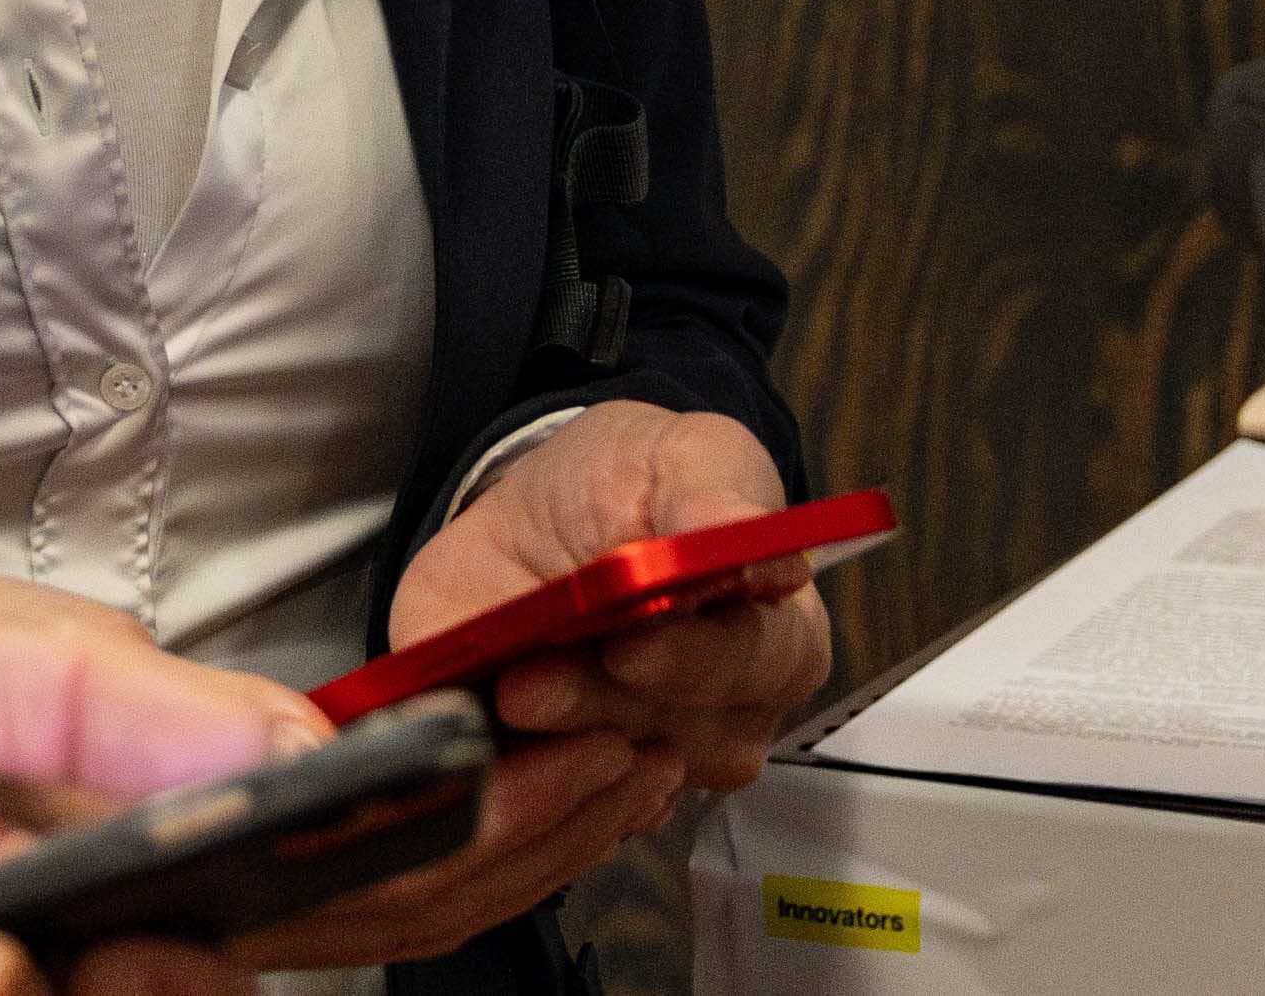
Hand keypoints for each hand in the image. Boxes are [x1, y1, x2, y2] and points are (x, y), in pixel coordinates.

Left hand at [239, 410, 839, 968]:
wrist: (535, 517)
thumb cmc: (629, 484)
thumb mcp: (682, 452)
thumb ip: (717, 492)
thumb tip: (758, 542)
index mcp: (777, 639)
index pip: (757, 667)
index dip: (693, 662)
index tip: (630, 644)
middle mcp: (725, 721)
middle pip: (675, 737)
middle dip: (596, 706)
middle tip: (528, 682)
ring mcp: (650, 768)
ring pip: (604, 779)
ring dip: (547, 742)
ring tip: (502, 694)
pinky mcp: (571, 792)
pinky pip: (546, 811)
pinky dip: (510, 778)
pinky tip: (488, 736)